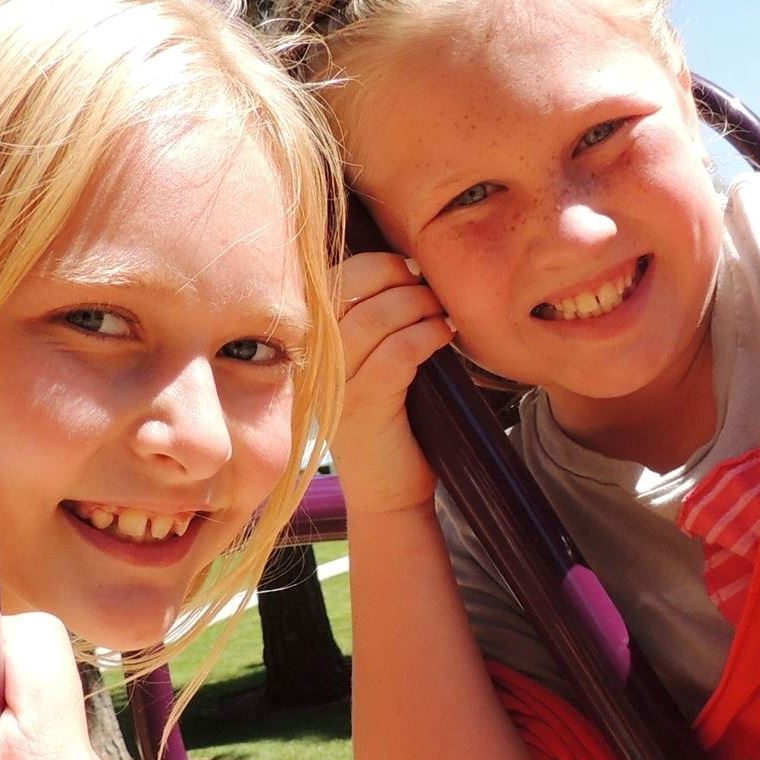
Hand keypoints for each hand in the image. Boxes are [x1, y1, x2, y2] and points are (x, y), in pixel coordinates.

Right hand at [332, 250, 453, 516]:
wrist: (390, 496)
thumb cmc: (394, 426)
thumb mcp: (377, 366)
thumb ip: (377, 324)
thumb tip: (412, 271)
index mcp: (315, 345)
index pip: (330, 281)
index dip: (373, 264)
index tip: (410, 268)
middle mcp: (316, 363)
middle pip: (346, 290)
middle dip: (394, 276)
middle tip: (429, 285)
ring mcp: (335, 387)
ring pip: (371, 320)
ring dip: (415, 304)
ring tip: (441, 309)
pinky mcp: (363, 410)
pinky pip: (395, 355)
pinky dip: (425, 335)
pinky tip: (445, 334)